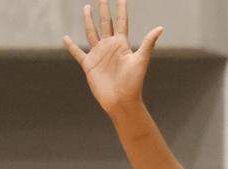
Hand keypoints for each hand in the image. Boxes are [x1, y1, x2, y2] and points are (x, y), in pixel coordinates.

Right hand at [63, 1, 162, 118]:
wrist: (122, 101)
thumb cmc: (133, 83)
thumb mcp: (141, 60)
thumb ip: (148, 43)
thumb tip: (160, 28)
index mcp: (121, 44)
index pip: (121, 22)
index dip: (121, 9)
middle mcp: (110, 47)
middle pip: (105, 24)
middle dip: (103, 11)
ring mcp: (98, 55)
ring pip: (91, 33)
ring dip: (89, 21)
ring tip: (87, 8)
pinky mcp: (89, 64)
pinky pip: (78, 52)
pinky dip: (71, 46)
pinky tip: (66, 38)